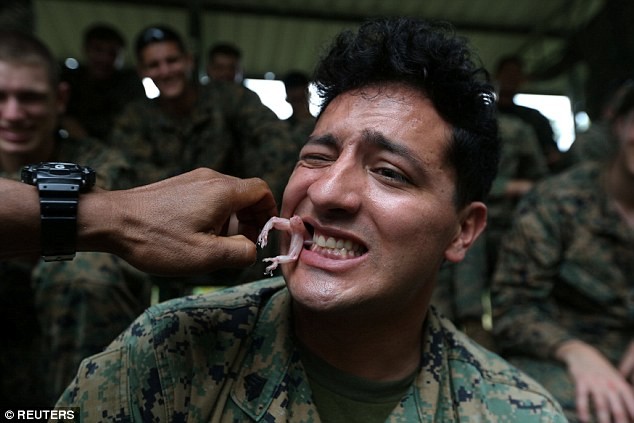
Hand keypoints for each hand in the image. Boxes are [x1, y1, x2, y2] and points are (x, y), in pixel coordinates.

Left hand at [79, 168, 277, 274]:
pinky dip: (213, 215)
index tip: (261, 236)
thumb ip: (240, 253)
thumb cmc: (156, 240)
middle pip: (245, 194)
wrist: (110, 221)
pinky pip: (208, 196)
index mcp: (223, 191)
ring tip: (213, 244)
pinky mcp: (179, 185)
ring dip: (230, 220)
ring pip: (227, 196)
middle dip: (250, 220)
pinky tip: (194, 235)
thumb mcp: (205, 256)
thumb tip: (252, 249)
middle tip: (238, 246)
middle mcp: (210, 178)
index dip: (269, 213)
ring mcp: (192, 179)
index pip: (262, 191)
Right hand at [556, 340, 633, 422]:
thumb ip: (623, 392)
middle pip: (617, 408)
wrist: (582, 353)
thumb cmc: (601, 369)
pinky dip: (583, 410)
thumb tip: (631, 410)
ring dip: (603, 420)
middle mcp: (609, 384)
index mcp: (620, 383)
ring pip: (601, 405)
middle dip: (621, 422)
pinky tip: (584, 419)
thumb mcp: (615, 378)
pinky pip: (582, 398)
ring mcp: (595, 382)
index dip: (633, 413)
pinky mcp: (581, 381)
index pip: (631, 402)